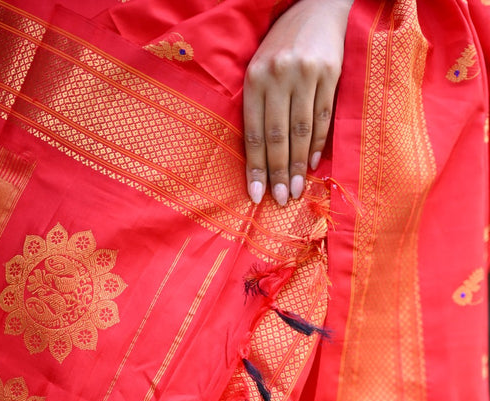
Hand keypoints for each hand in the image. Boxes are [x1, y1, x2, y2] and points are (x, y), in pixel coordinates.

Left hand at [243, 0, 352, 204]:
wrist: (317, 6)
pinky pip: (323, 117)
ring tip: (296, 190)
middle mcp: (279, 76)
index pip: (253, 132)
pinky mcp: (330, 74)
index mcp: (255, 78)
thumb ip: (258, 105)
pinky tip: (313, 164)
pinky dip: (317, 144)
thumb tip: (259, 155)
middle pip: (278, 136)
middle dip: (278, 172)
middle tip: (280, 200)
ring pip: (301, 131)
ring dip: (299, 166)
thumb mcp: (260, 68)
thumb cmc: (282, 45)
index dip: (255, 166)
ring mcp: (306, 75)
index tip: (255, 194)